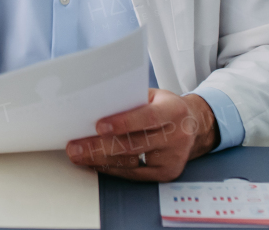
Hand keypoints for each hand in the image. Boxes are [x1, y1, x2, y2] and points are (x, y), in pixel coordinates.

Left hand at [65, 89, 218, 180]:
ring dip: (100, 159)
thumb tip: (94, 107)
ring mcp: (173, 158)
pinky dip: (111, 168)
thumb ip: (130, 100)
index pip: (147, 118)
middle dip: (100, 146)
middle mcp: (177, 136)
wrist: (193, 126)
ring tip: (79, 155)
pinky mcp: (166, 173)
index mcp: (174, 111)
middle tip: (76, 146)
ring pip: (131, 161)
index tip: (98, 126)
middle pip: (134, 144)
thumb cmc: (165, 107)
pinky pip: (134, 173)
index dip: (123, 123)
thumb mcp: (153, 96)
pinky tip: (95, 163)